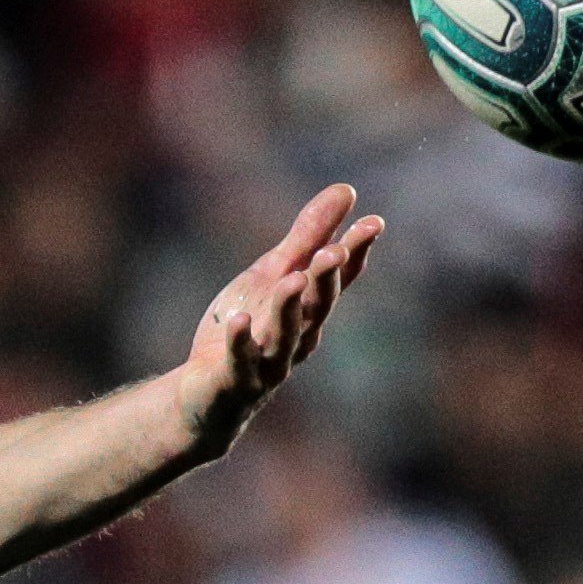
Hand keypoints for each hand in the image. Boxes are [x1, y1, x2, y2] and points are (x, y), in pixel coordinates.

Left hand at [174, 184, 381, 459]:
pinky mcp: (235, 378)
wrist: (208, 393)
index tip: (374, 223)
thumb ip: (309, 236)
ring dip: (289, 308)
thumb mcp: (275, 274)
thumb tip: (347, 190)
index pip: (338, 279)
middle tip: (335, 250)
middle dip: (326, 279)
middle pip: (317, 307)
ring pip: (284, 335)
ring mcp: (268, 361)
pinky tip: (239, 320)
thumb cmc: (250, 329)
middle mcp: (297, 336)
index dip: (356, 252)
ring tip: (293, 280)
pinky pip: (239, 360)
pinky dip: (241, 341)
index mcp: (308, 308)